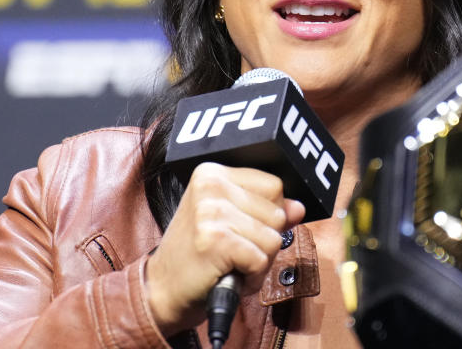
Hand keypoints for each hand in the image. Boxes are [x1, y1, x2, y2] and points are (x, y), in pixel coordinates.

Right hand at [143, 163, 304, 334]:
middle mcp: (211, 186)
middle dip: (265, 240)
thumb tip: (298, 208)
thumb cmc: (198, 255)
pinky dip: (252, 276)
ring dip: (259, 260)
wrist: (162, 288)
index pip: (274, 185)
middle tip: (234, 250)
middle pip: (277, 212)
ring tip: (231, 262)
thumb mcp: (232, 222)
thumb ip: (266, 210)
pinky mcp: (216, 241)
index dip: (270, 213)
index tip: (243, 227)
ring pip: (273, 238)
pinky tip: (230, 273)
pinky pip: (261, 260)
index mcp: (213, 172)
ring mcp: (212, 212)